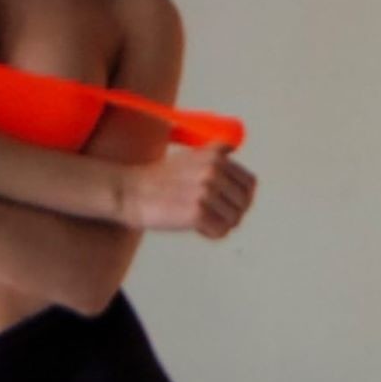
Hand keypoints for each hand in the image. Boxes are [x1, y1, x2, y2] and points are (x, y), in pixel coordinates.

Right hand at [129, 145, 256, 237]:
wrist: (131, 192)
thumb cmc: (160, 178)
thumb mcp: (190, 155)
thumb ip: (215, 152)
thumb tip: (234, 147)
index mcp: (215, 157)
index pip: (249, 183)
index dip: (242, 196)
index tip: (227, 203)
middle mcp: (213, 171)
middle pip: (244, 203)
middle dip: (232, 212)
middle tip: (213, 215)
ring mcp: (206, 192)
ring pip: (234, 220)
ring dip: (220, 224)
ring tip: (201, 220)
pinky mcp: (197, 213)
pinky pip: (220, 232)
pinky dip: (211, 233)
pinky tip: (196, 227)